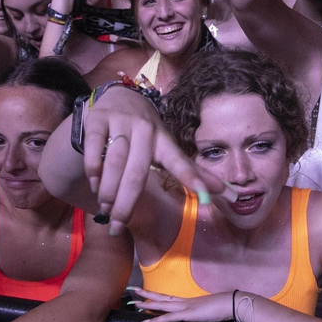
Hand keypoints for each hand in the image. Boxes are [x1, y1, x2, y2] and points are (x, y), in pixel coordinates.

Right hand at [79, 84, 222, 233]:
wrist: (120, 97)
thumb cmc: (147, 133)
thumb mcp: (168, 149)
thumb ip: (193, 172)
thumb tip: (226, 194)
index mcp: (165, 141)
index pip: (181, 162)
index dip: (194, 180)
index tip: (206, 198)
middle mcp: (145, 130)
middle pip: (137, 173)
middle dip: (127, 203)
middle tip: (118, 225)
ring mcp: (121, 123)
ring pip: (115, 162)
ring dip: (109, 190)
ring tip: (106, 207)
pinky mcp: (99, 119)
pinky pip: (95, 146)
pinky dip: (94, 168)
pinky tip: (95, 184)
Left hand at [130, 287, 237, 321]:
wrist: (233, 304)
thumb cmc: (225, 307)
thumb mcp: (210, 310)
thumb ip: (203, 312)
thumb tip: (201, 315)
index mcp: (189, 302)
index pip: (169, 298)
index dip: (158, 296)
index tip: (147, 293)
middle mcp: (185, 302)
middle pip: (162, 297)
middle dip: (147, 294)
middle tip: (133, 290)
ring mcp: (186, 307)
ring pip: (162, 305)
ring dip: (147, 304)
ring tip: (135, 303)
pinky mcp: (188, 314)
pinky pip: (169, 318)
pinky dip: (157, 320)